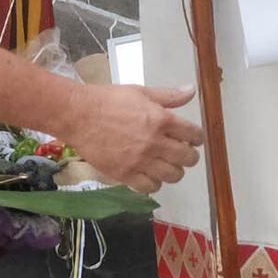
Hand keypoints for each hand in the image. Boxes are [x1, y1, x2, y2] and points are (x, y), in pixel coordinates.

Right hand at [62, 82, 203, 193]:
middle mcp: (154, 142)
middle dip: (190, 156)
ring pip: (172, 175)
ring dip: (174, 171)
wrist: (79, 115)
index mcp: (161, 119)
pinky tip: (151, 175)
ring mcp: (140, 160)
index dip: (197, 138)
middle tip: (184, 153)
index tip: (194, 139)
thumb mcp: (142, 92)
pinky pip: (150, 187)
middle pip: (187, 158)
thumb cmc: (108, 100)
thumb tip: (192, 91)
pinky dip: (154, 183)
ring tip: (168, 165)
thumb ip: (169, 96)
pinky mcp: (125, 174)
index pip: (193, 134)